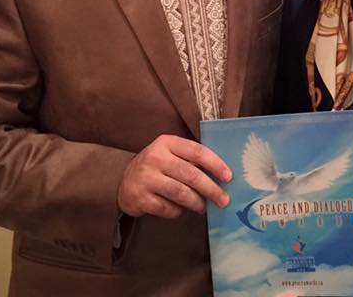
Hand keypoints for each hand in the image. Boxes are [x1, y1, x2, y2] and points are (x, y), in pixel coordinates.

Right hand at [117, 134, 231, 218]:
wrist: (124, 181)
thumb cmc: (156, 167)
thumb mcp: (170, 154)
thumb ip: (190, 159)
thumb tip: (221, 176)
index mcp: (167, 142)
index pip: (197, 152)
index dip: (215, 164)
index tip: (228, 177)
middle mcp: (155, 157)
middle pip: (191, 175)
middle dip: (211, 189)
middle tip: (224, 200)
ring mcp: (146, 178)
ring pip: (181, 193)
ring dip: (197, 203)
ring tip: (204, 207)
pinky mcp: (140, 198)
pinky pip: (168, 208)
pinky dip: (178, 211)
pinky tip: (180, 210)